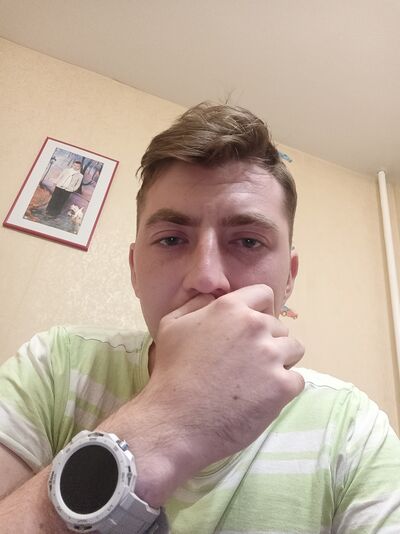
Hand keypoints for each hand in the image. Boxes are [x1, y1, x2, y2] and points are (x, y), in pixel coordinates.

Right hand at [148, 284, 304, 471]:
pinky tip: (261, 398)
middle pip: (279, 327)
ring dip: (280, 362)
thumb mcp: (171, 325)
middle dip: (266, 341)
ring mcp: (270, 355)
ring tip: (256, 381)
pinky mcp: (282, 385)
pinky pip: (297, 380)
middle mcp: (254, 325)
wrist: (175, 421)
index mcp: (230, 307)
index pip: (263, 294)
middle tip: (245, 365)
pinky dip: (283, 389)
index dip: (259, 311)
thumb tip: (214, 297)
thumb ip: (196, 304)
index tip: (251, 330)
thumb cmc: (170, 373)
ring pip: (293, 350)